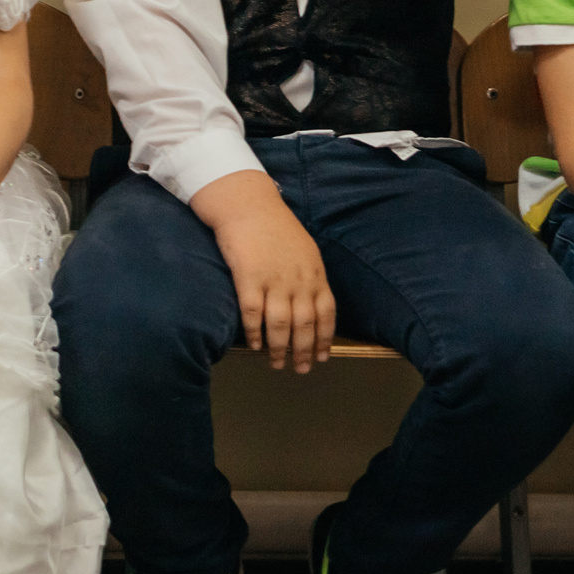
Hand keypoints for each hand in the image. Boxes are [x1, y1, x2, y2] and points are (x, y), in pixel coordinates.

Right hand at [198, 172, 335, 371]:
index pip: (326, 314)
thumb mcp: (304, 249)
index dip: (325, 339)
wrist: (247, 204)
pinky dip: (255, 332)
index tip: (323, 356)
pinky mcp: (248, 278)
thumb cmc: (275, 225)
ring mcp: (273, 280)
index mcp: (314, 273)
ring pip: (280, 324)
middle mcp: (298, 280)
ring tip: (277, 363)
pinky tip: (255, 344)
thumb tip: (312, 301)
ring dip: (280, 349)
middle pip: (304, 325)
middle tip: (301, 369)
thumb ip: (309, 275)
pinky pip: (252, 314)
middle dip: (304, 351)